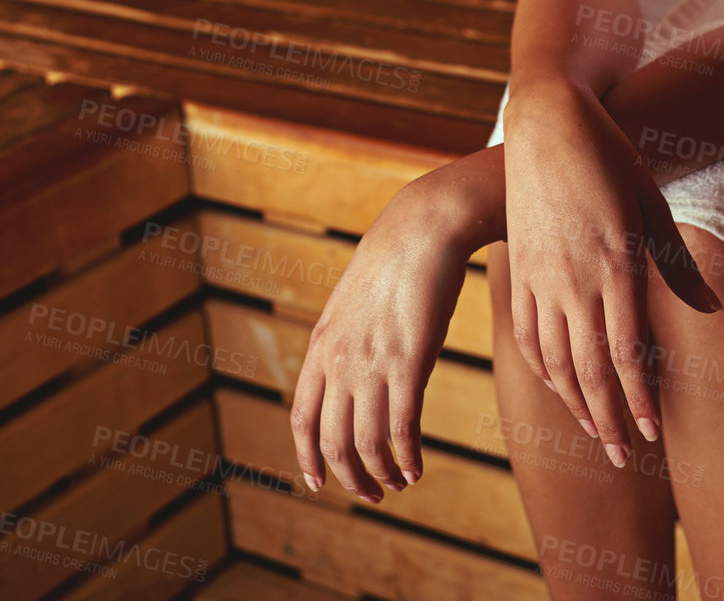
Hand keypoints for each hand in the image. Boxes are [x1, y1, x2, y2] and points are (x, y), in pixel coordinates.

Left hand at [289, 172, 472, 501]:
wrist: (422, 231)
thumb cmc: (395, 262)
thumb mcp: (352, 304)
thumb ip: (345, 342)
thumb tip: (352, 374)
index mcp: (322, 346)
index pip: (302, 418)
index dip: (308, 457)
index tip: (318, 481)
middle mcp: (340, 361)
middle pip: (335, 441)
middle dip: (351, 477)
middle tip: (371, 493)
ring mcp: (372, 364)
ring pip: (368, 444)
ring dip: (382, 474)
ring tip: (400, 483)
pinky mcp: (408, 364)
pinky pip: (403, 429)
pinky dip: (408, 458)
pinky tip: (417, 468)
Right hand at [502, 79, 721, 466]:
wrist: (546, 122)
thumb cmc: (608, 155)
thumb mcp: (650, 201)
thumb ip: (675, 263)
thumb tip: (710, 308)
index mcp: (614, 264)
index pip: (628, 352)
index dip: (640, 400)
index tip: (654, 433)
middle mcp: (574, 280)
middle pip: (590, 369)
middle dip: (610, 420)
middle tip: (627, 459)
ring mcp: (542, 277)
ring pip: (556, 359)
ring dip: (578, 403)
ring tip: (597, 434)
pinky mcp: (521, 269)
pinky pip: (529, 333)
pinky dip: (545, 369)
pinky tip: (560, 386)